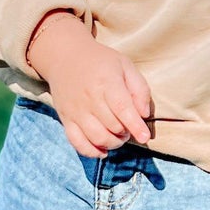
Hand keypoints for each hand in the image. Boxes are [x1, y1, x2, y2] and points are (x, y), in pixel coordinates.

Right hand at [25, 10, 153, 158]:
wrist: (65, 57)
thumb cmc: (100, 62)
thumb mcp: (125, 65)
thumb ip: (139, 89)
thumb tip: (144, 114)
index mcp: (106, 82)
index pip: (122, 108)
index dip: (135, 125)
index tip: (144, 137)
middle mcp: (89, 98)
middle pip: (112, 126)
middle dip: (126, 132)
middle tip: (129, 127)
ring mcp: (75, 110)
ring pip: (97, 137)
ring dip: (113, 143)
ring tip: (118, 136)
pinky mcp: (66, 119)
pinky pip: (77, 143)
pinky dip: (92, 152)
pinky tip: (103, 150)